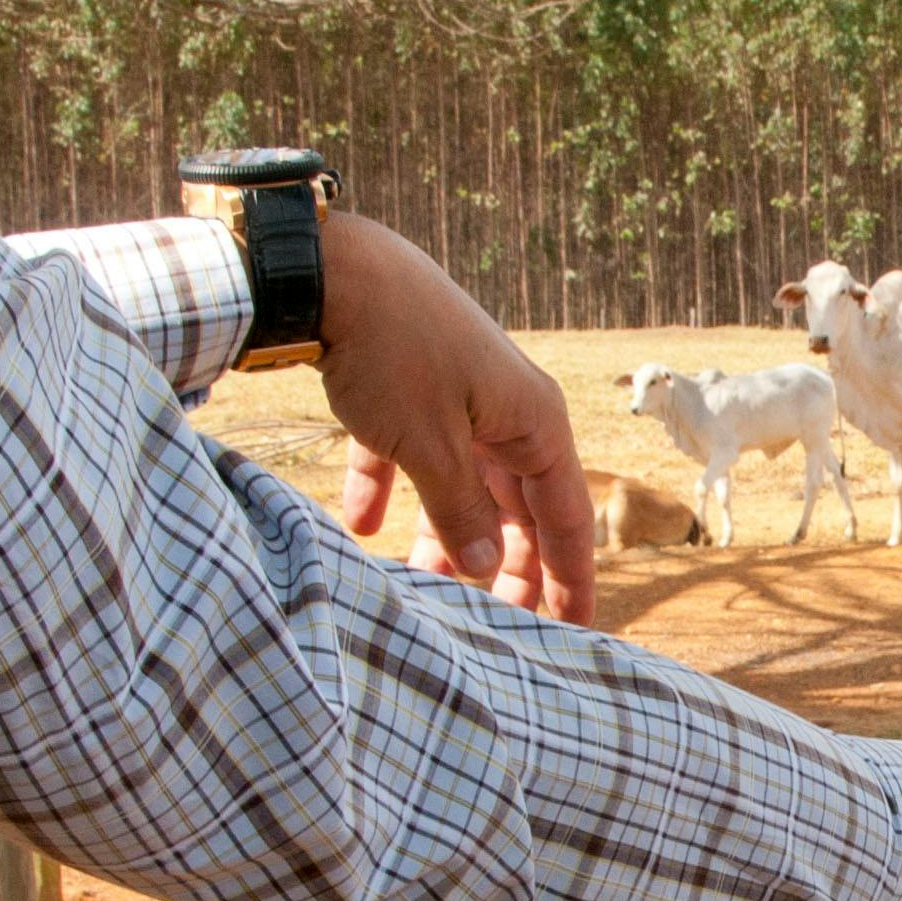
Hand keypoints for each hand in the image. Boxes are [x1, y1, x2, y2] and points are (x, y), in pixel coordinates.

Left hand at [319, 215, 599, 621]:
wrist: (328, 268)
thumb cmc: (392, 352)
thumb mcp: (429, 445)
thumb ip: (458, 512)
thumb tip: (485, 567)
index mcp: (533, 422)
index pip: (567, 518)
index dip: (570, 579)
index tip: (572, 632)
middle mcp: (504, 410)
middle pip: (517, 506)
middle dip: (504, 566)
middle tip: (493, 626)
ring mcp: (456, 395)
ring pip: (462, 483)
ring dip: (445, 536)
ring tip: (424, 586)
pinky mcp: (404, 384)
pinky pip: (407, 451)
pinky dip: (390, 489)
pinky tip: (361, 526)